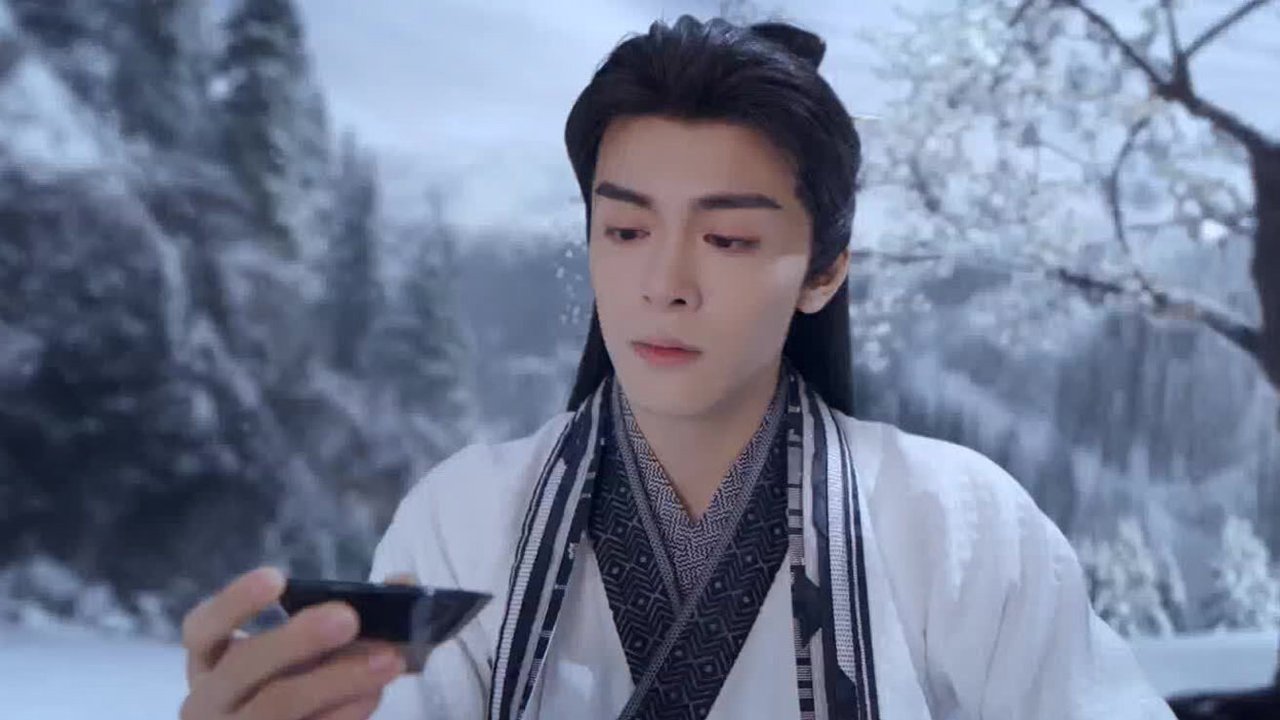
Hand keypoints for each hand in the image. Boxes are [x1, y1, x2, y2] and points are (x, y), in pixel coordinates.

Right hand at [179, 567, 417, 719]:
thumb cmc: (293, 680)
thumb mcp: (304, 649)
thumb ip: (348, 612)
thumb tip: (404, 582)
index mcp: (209, 661)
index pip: (202, 629)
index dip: (235, 602)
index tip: (277, 578)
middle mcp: (211, 701)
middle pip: (244, 669)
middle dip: (298, 640)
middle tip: (349, 617)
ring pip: (277, 707)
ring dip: (337, 680)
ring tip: (388, 659)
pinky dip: (342, 715)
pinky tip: (370, 696)